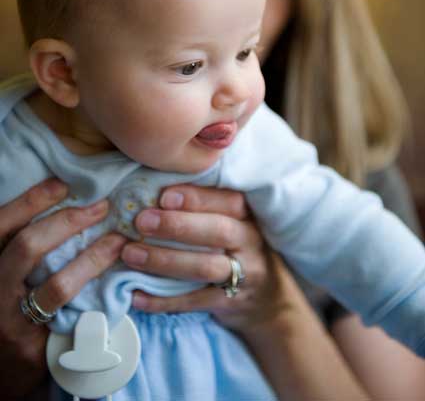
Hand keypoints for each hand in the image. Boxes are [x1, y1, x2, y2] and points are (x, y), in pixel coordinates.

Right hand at [0, 179, 125, 398]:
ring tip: (118, 240)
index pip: (3, 225)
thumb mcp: (6, 273)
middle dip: (68, 221)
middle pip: (27, 246)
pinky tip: (118, 281)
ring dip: (93, 258)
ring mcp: (11, 321)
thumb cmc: (8, 308)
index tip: (63, 183)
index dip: (31, 201)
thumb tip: (66, 203)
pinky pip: (72, 316)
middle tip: (101, 207)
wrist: (0, 369)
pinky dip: (96, 295)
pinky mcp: (34, 347)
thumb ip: (24, 247)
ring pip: (56, 284)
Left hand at [121, 184, 287, 330]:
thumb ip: (207, 205)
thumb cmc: (237, 245)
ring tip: (131, 254)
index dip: (196, 197)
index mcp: (248, 215)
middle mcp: (249, 241)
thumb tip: (154, 188)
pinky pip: (194, 302)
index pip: (229, 200)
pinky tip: (136, 295)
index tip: (164, 195)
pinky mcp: (229, 303)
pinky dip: (163, 300)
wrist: (269, 297)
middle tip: (141, 222)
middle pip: (218, 231)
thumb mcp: (235, 220)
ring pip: (205, 267)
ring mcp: (243, 274)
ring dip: (165, 261)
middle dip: (177, 226)